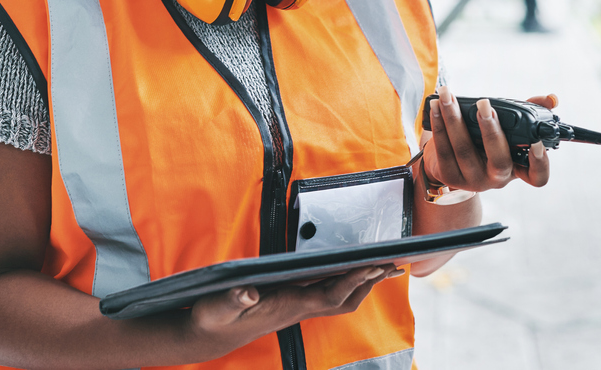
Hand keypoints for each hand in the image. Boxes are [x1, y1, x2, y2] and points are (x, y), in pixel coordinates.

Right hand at [185, 266, 401, 357]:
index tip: (373, 265)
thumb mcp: (216, 308)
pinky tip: (348, 271)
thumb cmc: (212, 319)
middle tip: (392, 264)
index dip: (353, 280)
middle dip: (368, 282)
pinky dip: (344, 281)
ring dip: (361, 283)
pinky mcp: (291, 302)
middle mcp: (297, 308)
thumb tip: (248, 291)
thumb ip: (232, 299)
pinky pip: (327, 293)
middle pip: (344, 299)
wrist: (209, 336)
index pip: (329, 294)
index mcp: (286, 305)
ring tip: (381, 267)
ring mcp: (296, 306)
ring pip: (339, 298)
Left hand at [423, 90, 556, 191]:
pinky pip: (443, 149)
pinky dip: (439, 125)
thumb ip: (527, 112)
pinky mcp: (448, 176)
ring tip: (448, 96)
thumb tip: (551, 98)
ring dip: (454, 119)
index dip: (540, 163)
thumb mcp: (505, 132)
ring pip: (464, 150)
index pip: (537, 177)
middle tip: (484, 105)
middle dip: (491, 131)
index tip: (536, 142)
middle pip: (499, 161)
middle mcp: (496, 178)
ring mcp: (472, 180)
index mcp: (516, 168)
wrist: (449, 164)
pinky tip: (435, 107)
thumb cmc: (483, 143)